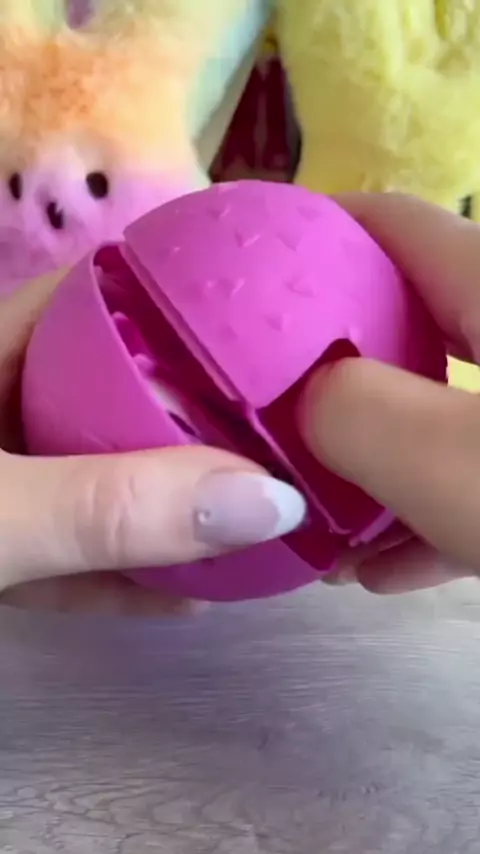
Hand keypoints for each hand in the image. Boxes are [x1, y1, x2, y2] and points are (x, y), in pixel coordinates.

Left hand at [0, 273, 305, 613]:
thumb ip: (109, 505)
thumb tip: (272, 500)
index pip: (98, 298)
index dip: (183, 301)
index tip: (273, 326)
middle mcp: (4, 414)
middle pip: (117, 397)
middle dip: (199, 416)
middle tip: (294, 430)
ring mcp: (4, 490)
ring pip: (104, 486)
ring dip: (176, 508)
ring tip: (265, 516)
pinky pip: (75, 560)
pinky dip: (127, 577)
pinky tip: (192, 595)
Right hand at [299, 193, 479, 592]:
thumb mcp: (451, 460)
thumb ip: (354, 414)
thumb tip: (304, 399)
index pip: (394, 225)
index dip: (310, 234)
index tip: (235, 277)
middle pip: (405, 330)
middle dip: (328, 378)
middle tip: (264, 420)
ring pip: (438, 417)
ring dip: (370, 467)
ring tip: (310, 521)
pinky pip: (474, 478)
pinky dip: (426, 515)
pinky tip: (385, 569)